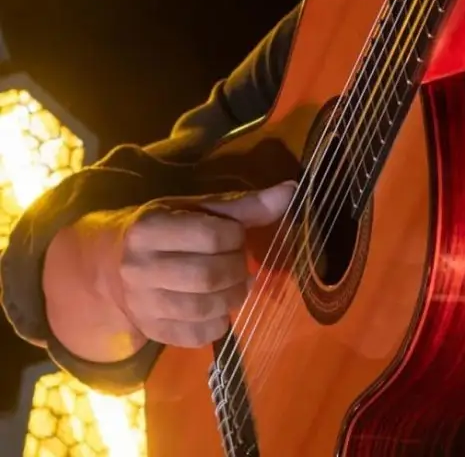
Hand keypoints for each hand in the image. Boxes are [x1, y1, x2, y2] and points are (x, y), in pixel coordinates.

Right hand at [49, 182, 296, 353]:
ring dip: (232, 297)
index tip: (236, 235)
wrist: (110, 264)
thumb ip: (244, 206)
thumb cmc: (164, 226)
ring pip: (203, 308)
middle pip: (208, 276)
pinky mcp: (149, 331)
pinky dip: (217, 324)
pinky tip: (218, 308)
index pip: (211, 236)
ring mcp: (141, 304)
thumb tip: (292, 191)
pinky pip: (194, 336)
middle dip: (237, 270)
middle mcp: (141, 268)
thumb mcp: (195, 208)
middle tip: (240, 263)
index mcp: (151, 229)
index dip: (236, 236)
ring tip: (234, 285)